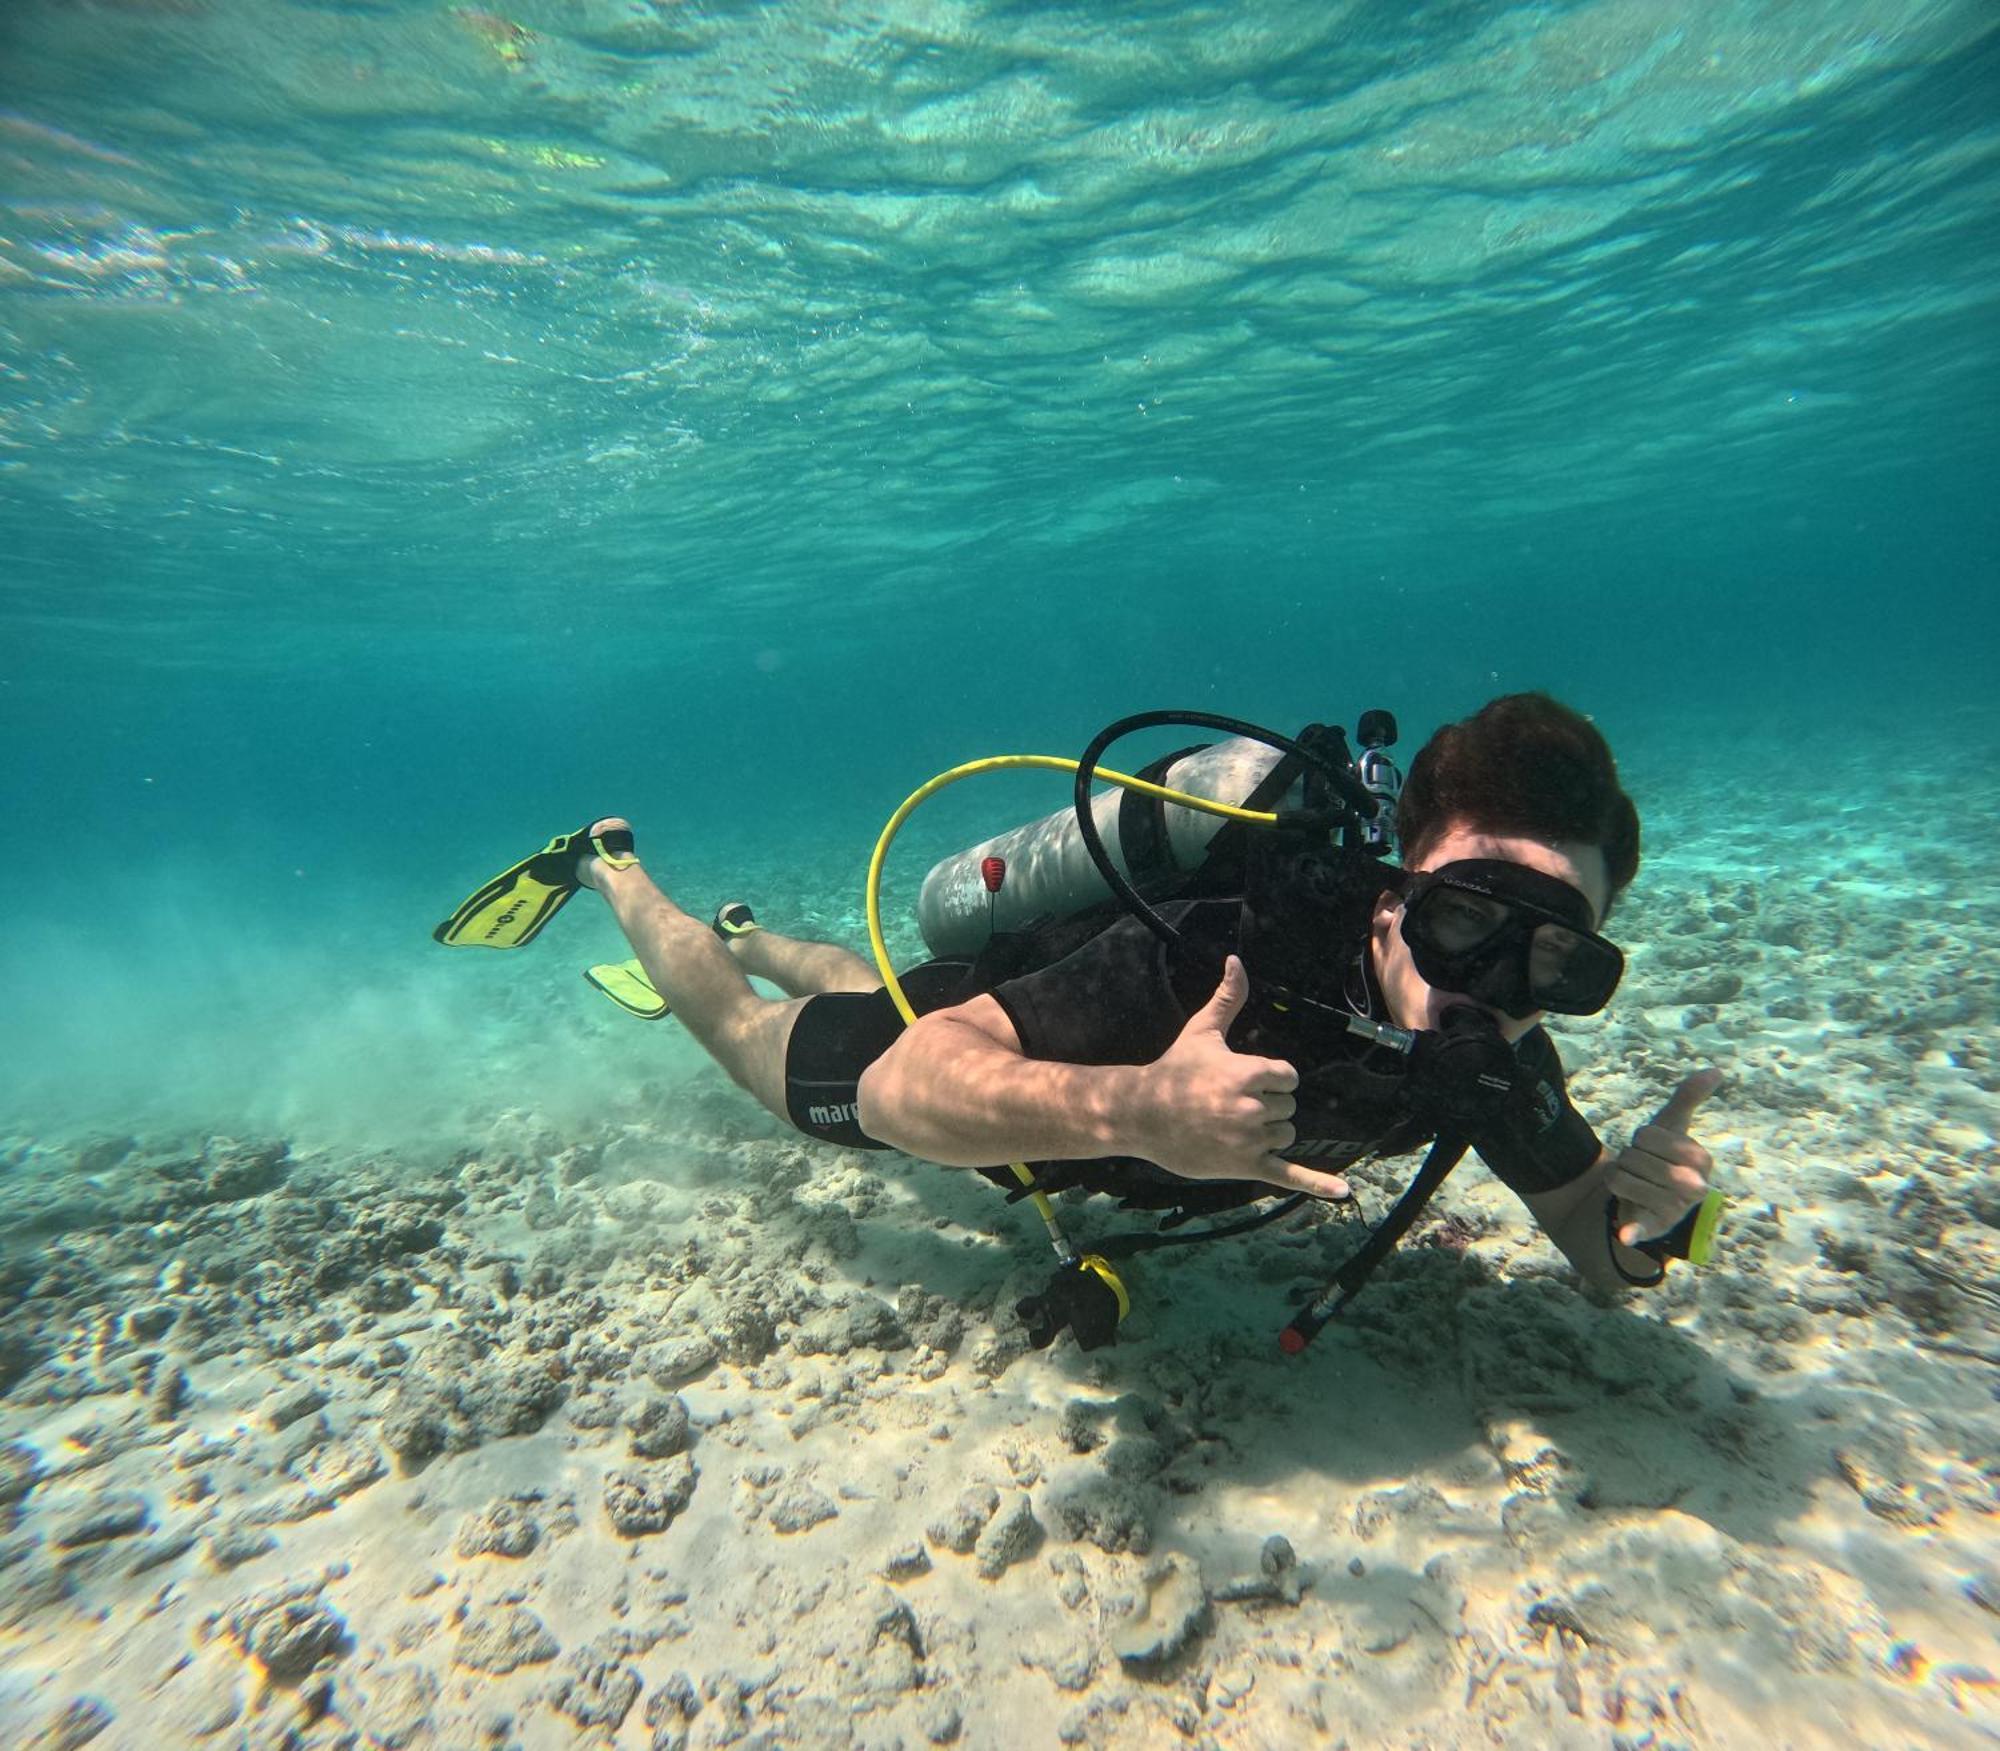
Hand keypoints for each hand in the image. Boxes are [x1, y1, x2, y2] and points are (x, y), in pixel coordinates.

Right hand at [1130, 957, 1349, 1199]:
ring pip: (1286, 1135)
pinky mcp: (1245, 1165)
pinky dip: (1316, 1184)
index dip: (1271, 1079)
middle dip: (1267, 1106)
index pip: (1289, 1077)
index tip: (1243, 1081)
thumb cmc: (1174, 1071)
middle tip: (1229, 1105)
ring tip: (1232, 1127)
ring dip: (1269, 1133)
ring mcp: (1250, 1139)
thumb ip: (1227, 998)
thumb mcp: (1202, 1031)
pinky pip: (1289, 1174)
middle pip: (1288, 1107)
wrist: (1142, 1115)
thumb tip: (1237, 961)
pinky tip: (1343, 1193)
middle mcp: (1252, 1107)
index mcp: (1248, 1073)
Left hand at [1609, 1069, 1721, 1245]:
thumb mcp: (1672, 1127)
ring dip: (1617, 1178)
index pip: (1647, 1135)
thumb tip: (1716, 1070)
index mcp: (1700, 1160)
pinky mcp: (1654, 1228)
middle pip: (1632, 1156)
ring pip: (1620, 1177)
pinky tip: (1627, 1234)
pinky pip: (1641, 1226)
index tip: (1652, 1150)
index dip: (1640, 1139)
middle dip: (1627, 1159)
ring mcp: (1675, 1210)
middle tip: (1642, 1171)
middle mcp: (1693, 1187)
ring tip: (1635, 1186)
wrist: (1649, 1199)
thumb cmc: (1662, 1158)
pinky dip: (1633, 1230)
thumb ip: (1689, 1098)